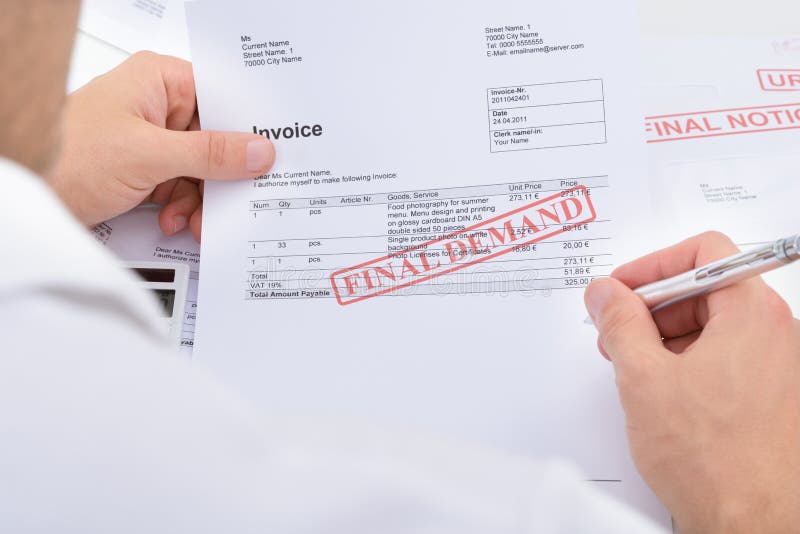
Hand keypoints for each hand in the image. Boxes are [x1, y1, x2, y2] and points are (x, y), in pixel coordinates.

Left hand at [50, 52, 274, 240]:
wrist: (27, 191)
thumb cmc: (67, 155)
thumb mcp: (149, 155)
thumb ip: (209, 154)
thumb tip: (257, 151)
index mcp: (159, 80)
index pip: (223, 97)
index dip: (248, 126)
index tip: (270, 152)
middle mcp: (158, 106)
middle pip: (216, 140)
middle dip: (221, 178)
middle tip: (234, 199)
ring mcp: (152, 139)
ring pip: (202, 170)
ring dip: (201, 200)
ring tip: (193, 219)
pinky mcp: (145, 168)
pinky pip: (183, 186)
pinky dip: (182, 208)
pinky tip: (172, 219)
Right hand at [584, 232, 799, 533]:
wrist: (753, 525)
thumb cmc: (715, 461)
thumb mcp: (643, 377)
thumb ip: (619, 322)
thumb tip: (605, 293)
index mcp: (753, 314)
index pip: (705, 252)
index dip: (654, 265)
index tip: (623, 289)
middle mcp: (776, 333)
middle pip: (706, 289)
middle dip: (653, 308)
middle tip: (618, 332)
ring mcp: (778, 366)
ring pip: (713, 326)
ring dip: (665, 338)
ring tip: (633, 369)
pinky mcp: (771, 394)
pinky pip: (725, 357)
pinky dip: (687, 363)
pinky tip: (660, 392)